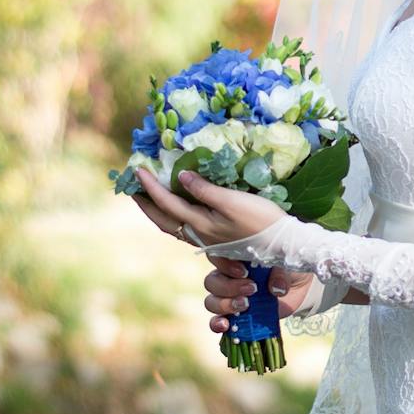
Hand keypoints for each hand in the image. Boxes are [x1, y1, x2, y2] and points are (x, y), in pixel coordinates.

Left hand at [132, 167, 289, 247]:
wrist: (282, 245)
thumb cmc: (261, 221)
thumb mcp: (233, 201)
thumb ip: (205, 189)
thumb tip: (180, 175)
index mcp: (199, 224)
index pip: (167, 202)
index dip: (151, 186)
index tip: (138, 168)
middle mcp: (198, 234)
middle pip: (162, 219)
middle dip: (145, 203)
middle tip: (132, 186)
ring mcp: (206, 238)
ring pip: (171, 225)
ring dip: (156, 210)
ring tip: (147, 196)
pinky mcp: (215, 238)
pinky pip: (183, 226)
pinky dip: (172, 215)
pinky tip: (176, 208)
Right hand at [202, 258, 316, 333]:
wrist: (298, 288)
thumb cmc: (289, 268)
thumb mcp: (289, 264)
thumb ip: (281, 272)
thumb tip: (274, 288)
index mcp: (236, 258)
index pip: (216, 257)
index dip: (225, 265)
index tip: (245, 271)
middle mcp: (227, 277)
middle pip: (211, 282)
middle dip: (229, 287)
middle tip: (252, 289)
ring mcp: (228, 298)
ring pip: (211, 301)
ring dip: (225, 305)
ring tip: (246, 305)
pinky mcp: (234, 317)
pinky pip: (216, 321)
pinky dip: (217, 324)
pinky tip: (226, 326)